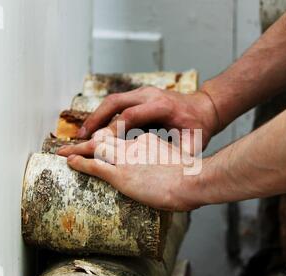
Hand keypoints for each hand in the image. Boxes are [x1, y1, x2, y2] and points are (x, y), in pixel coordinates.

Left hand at [58, 132, 202, 211]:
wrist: (192, 180)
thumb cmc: (191, 176)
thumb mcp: (177, 161)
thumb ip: (166, 162)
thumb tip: (165, 170)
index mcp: (146, 141)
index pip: (123, 140)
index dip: (109, 143)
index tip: (101, 145)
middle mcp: (133, 146)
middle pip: (104, 140)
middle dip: (86, 142)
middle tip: (71, 144)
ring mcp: (125, 159)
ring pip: (94, 150)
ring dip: (76, 151)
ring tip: (62, 152)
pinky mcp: (120, 174)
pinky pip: (94, 165)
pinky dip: (79, 163)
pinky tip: (68, 162)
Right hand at [77, 87, 219, 152]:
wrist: (204, 107)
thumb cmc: (198, 128)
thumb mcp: (193, 144)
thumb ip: (180, 155)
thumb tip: (168, 173)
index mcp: (162, 106)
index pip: (130, 116)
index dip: (112, 130)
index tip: (97, 145)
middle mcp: (150, 95)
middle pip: (115, 102)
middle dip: (96, 119)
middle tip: (80, 137)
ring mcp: (144, 92)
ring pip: (112, 101)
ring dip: (96, 116)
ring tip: (82, 135)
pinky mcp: (139, 95)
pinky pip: (117, 103)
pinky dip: (104, 115)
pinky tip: (95, 130)